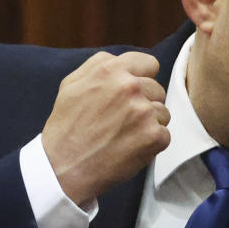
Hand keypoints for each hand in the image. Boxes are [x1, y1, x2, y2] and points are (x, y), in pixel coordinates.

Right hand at [41, 51, 170, 204]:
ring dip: (149, 123)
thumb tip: (120, 60)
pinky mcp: (153, 136)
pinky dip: (151, 143)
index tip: (132, 93)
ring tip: (124, 134)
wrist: (64, 168)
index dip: (142, 78)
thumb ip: (98, 65)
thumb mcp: (72, 84)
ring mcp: (144, 112)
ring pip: (163, 112)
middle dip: (145, 102)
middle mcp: (130, 87)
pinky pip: (164, 134)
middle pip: (157, 89)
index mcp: (111, 70)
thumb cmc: (66, 127)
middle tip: (122, 119)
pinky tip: (130, 147)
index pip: (149, 63)